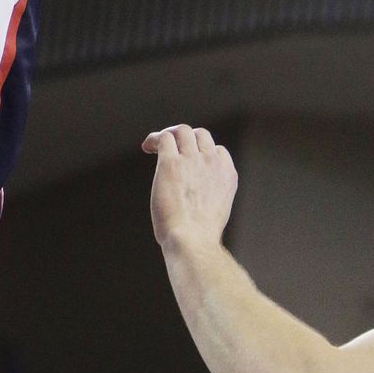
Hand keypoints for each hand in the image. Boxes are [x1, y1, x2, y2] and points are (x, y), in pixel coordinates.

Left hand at [143, 124, 236, 254]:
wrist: (193, 241)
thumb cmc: (200, 238)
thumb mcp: (215, 212)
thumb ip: (208, 196)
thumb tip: (192, 197)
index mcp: (227, 175)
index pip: (217, 150)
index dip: (202, 154)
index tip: (190, 163)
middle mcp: (212, 162)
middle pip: (200, 134)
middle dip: (186, 139)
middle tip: (172, 150)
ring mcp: (192, 160)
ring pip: (182, 131)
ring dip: (169, 135)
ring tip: (157, 146)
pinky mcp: (171, 163)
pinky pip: (163, 138)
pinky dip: (154, 139)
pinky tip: (147, 148)